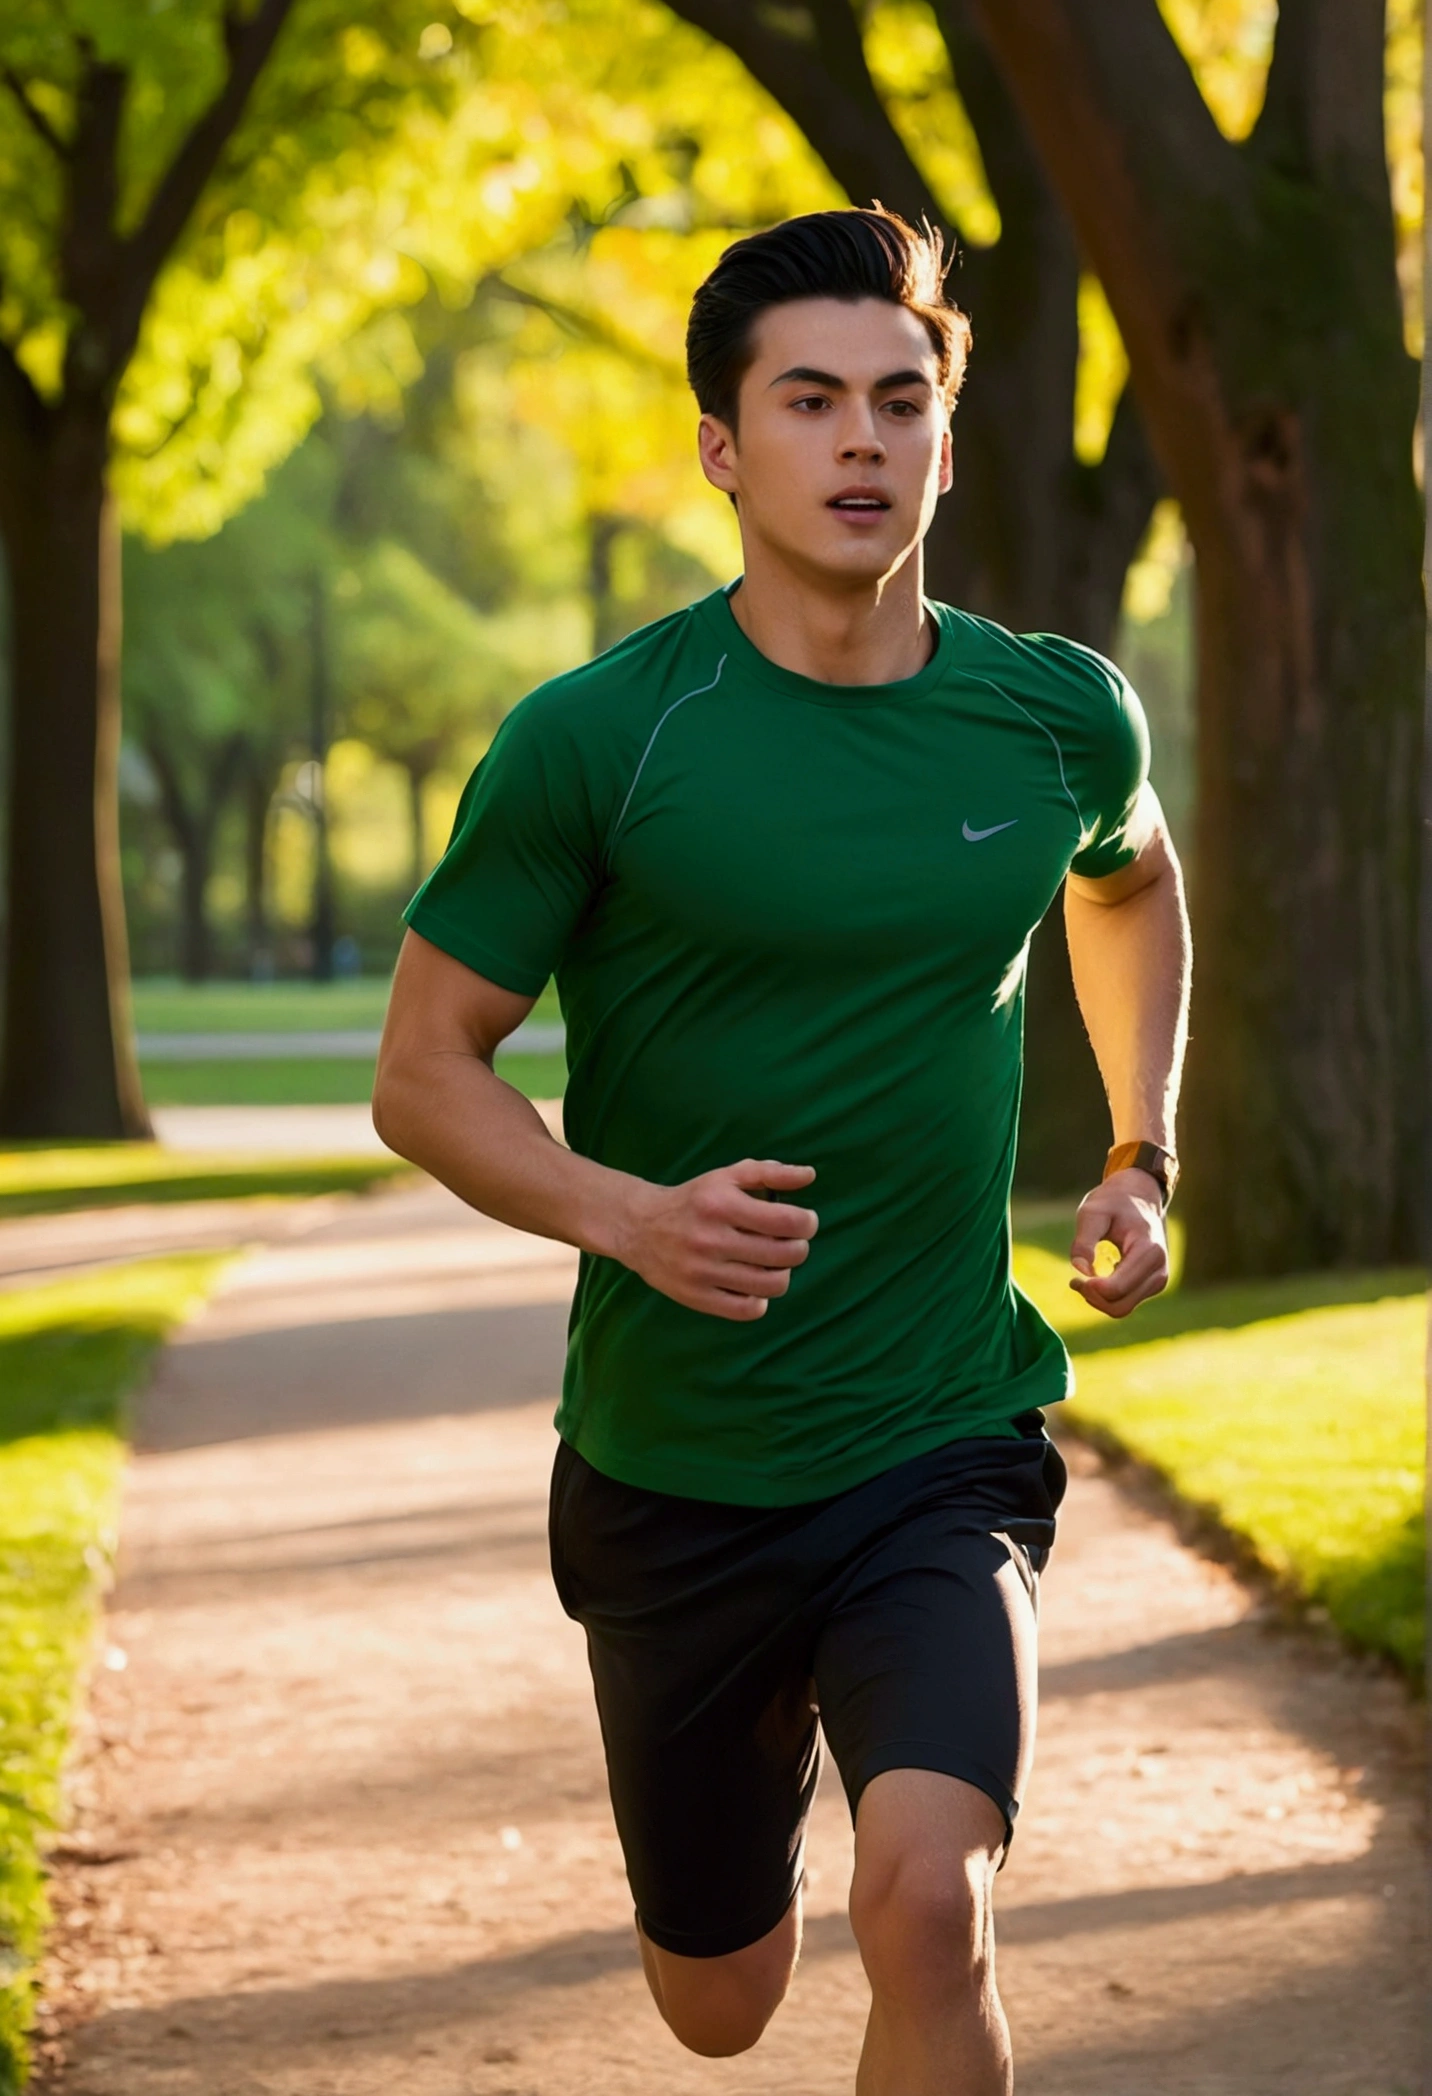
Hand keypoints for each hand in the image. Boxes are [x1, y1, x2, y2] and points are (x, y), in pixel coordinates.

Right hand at [615, 1158, 817, 1320]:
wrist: (640, 1227)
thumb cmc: (694, 1200)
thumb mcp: (727, 1177)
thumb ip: (770, 1173)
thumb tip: (809, 1175)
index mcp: (721, 1205)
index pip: (787, 1221)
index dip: (807, 1223)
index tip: (804, 1222)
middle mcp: (712, 1239)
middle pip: (786, 1255)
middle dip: (798, 1248)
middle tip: (790, 1242)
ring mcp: (703, 1272)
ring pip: (772, 1285)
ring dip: (782, 1274)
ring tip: (772, 1263)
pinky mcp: (696, 1297)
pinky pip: (748, 1310)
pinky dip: (760, 1299)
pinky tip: (753, 1284)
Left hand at [1068, 1169, 1168, 1318]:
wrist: (1139, 1196)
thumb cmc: (1114, 1202)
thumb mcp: (1092, 1213)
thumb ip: (1083, 1240)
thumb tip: (1080, 1270)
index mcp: (1149, 1251)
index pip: (1117, 1289)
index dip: (1090, 1289)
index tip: (1074, 1278)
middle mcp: (1160, 1270)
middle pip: (1120, 1305)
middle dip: (1093, 1298)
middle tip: (1075, 1281)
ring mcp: (1159, 1280)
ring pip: (1123, 1308)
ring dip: (1098, 1300)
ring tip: (1081, 1280)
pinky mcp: (1153, 1285)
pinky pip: (1126, 1303)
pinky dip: (1107, 1298)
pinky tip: (1095, 1280)